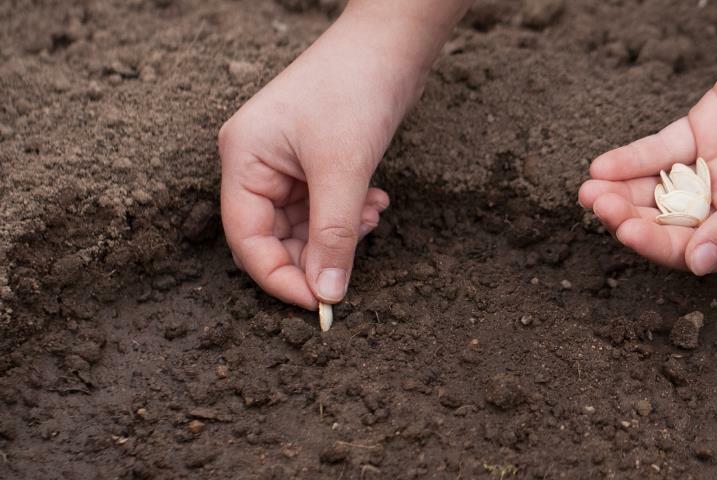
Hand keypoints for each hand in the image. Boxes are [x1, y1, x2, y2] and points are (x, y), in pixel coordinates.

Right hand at [219, 1, 470, 308]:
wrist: (391, 43)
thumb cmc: (355, 90)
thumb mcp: (343, 171)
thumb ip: (333, 236)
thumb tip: (327, 294)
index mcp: (244, 160)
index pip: (247, 238)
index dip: (279, 276)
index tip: (317, 304)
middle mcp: (258, 163)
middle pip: (275, 236)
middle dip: (317, 253)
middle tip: (352, 258)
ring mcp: (287, 162)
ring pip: (305, 224)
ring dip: (340, 232)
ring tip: (372, 213)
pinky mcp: (316, 161)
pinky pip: (325, 206)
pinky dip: (349, 214)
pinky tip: (376, 201)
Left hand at [579, 1, 716, 275]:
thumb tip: (699, 264)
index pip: (699, 248)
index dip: (660, 245)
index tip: (627, 231)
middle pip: (670, 222)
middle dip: (631, 218)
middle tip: (598, 207)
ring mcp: (714, 165)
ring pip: (657, 189)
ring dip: (621, 192)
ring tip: (589, 190)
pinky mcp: (701, 130)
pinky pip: (658, 151)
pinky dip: (630, 160)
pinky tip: (601, 167)